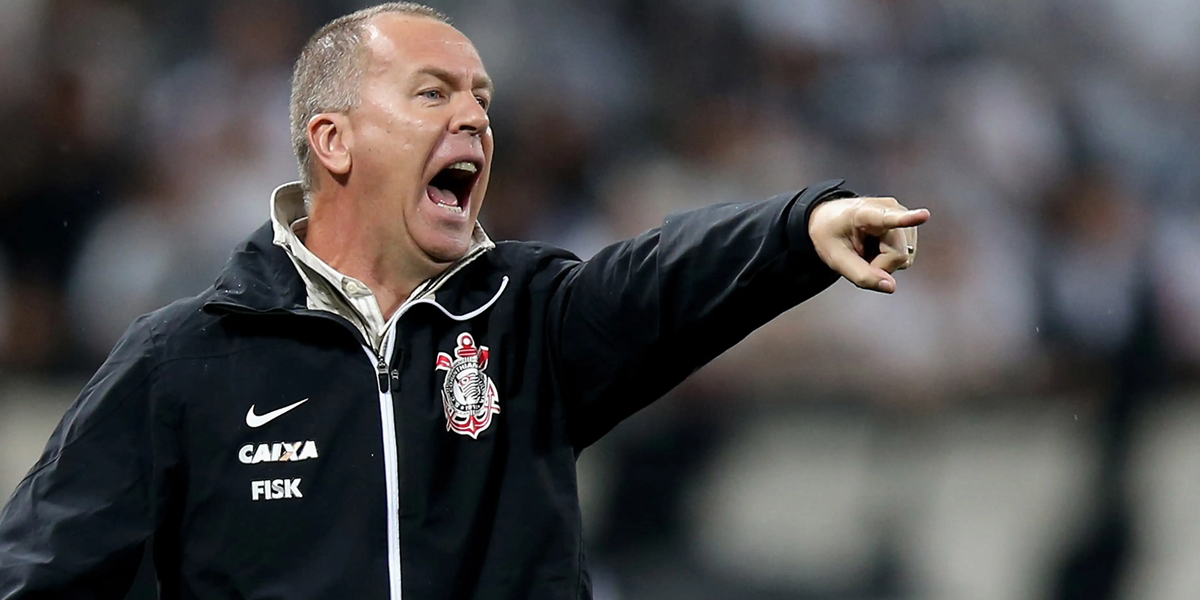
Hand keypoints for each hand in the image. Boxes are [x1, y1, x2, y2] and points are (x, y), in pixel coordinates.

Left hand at [808, 196, 929, 292]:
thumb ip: (861, 275)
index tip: (924, 215)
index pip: (887, 217)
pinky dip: (889, 259)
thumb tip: (891, 287)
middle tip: (859, 258)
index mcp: (864, 213)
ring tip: (867, 249)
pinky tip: (877, 248)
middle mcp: (890, 209)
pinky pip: (905, 257)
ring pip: (904, 258)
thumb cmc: (831, 235)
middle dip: (879, 266)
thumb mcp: (836, 259)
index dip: (907, 219)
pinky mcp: (909, 227)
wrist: (831, 219)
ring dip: (884, 262)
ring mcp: (902, 216)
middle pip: (897, 255)